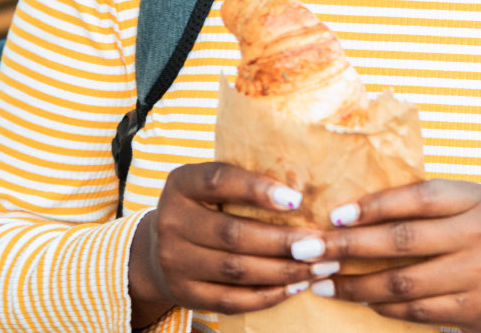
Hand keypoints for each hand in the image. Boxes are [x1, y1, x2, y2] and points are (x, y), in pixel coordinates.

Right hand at [128, 162, 325, 326]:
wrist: (159, 250)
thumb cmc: (203, 209)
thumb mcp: (210, 187)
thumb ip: (244, 181)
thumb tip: (306, 185)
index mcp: (181, 184)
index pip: (218, 181)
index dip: (257, 189)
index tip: (297, 199)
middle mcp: (171, 222)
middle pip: (233, 234)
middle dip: (283, 240)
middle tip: (321, 243)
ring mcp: (174, 261)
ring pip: (236, 270)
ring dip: (283, 270)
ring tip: (318, 265)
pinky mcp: (184, 293)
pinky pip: (231, 300)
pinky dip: (267, 296)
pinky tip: (295, 287)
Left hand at [318, 179, 480, 332]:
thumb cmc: (472, 239)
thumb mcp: (459, 211)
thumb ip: (418, 206)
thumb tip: (345, 211)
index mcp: (475, 198)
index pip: (418, 197)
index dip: (373, 205)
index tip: (334, 216)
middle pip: (403, 239)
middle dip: (349, 246)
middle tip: (310, 250)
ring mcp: (480, 273)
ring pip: (403, 281)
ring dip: (355, 283)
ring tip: (323, 281)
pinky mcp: (474, 308)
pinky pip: (415, 309)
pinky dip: (381, 304)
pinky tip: (358, 298)